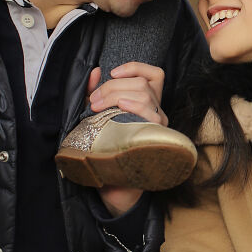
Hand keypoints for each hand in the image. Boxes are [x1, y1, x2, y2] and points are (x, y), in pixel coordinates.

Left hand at [87, 62, 166, 215]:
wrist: (113, 184)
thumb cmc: (106, 149)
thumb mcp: (97, 116)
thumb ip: (95, 93)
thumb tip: (95, 71)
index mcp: (146, 104)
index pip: (154, 75)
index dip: (135, 67)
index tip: (112, 73)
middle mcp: (157, 113)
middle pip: (141, 83)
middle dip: (112, 87)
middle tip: (93, 102)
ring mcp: (158, 126)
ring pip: (144, 94)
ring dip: (116, 95)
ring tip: (97, 108)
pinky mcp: (155, 137)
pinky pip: (150, 112)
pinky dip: (135, 104)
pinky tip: (121, 108)